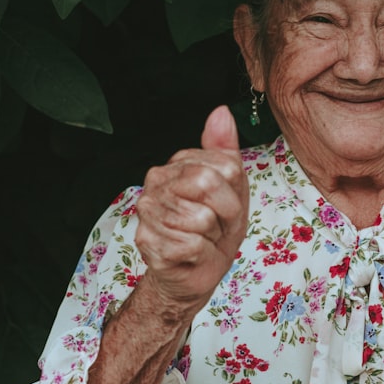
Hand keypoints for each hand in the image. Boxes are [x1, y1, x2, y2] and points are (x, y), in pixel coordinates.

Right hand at [134, 105, 248, 318]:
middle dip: (227, 213)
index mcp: (178, 164)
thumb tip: (221, 112)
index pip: (226, 165)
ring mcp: (148, 211)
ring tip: (203, 238)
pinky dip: (201, 255)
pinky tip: (190, 254)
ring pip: (202, 218)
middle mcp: (156, 181)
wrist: (195, 271)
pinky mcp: (148, 241)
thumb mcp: (232, 187)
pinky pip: (192, 244)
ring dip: (213, 236)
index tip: (227, 205)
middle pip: (209, 184)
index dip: (236, 192)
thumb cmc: (215, 229)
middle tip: (218, 225)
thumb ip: (225, 150)